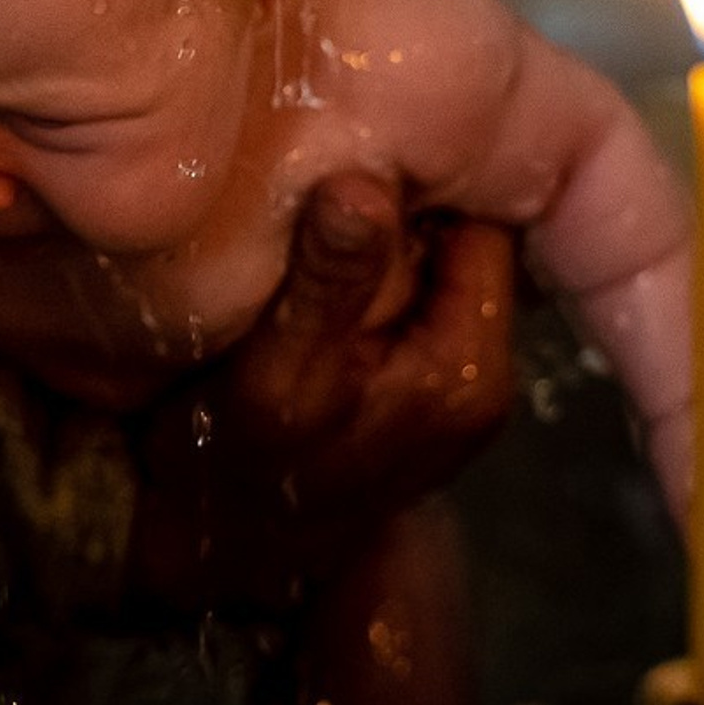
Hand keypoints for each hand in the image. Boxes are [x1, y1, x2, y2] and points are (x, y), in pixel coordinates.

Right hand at [128, 175, 516, 613]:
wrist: (220, 552)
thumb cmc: (240, 468)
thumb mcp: (276, 375)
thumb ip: (327, 282)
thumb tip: (363, 183)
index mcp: (468, 370)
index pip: (482, 225)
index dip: (423, 180)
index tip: (357, 153)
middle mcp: (483, 375)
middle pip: (464, 240)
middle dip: (403, 204)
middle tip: (329, 174)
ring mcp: (457, 380)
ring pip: (435, 261)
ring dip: (382, 235)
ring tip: (317, 211)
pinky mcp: (425, 379)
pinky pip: (412, 290)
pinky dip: (372, 268)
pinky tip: (318, 260)